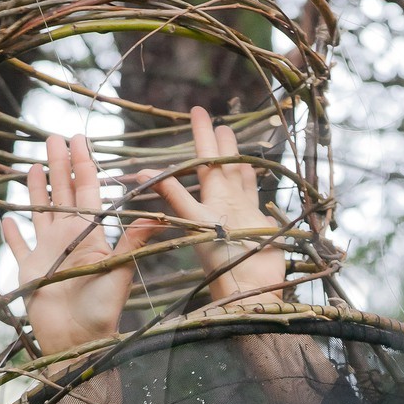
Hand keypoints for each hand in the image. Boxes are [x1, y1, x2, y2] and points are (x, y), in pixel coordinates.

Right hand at [3, 134, 159, 354]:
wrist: (79, 341)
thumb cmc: (103, 308)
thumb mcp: (121, 268)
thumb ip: (134, 239)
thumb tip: (161, 212)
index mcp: (91, 233)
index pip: (88, 190)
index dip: (84, 164)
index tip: (80, 139)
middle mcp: (69, 238)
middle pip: (63, 193)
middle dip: (59, 165)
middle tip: (54, 136)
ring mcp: (48, 252)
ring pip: (40, 212)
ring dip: (36, 190)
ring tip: (33, 164)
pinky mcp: (30, 271)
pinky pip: (18, 247)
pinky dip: (12, 234)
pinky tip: (7, 217)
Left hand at [140, 107, 285, 308]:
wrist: (249, 291)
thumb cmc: (219, 261)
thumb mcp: (193, 224)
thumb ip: (174, 197)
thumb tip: (142, 173)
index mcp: (205, 202)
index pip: (198, 162)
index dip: (198, 137)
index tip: (195, 112)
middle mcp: (222, 205)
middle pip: (218, 166)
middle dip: (216, 143)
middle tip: (213, 118)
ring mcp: (241, 214)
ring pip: (238, 177)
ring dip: (236, 158)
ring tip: (233, 137)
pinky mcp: (261, 225)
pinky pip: (256, 198)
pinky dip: (256, 184)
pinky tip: (256, 172)